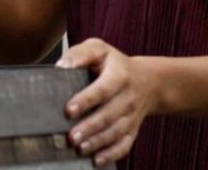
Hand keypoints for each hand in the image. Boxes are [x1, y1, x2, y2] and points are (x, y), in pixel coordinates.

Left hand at [57, 38, 157, 165]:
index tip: (69, 110)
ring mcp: (132, 116)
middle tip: (71, 137)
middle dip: (89, 128)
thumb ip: (79, 54)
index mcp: (119, 75)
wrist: (147, 80)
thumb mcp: (98, 48)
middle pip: (109, 115)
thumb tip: (61, 67)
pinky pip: (124, 145)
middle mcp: (128, 97)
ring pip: (116, 132)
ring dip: (97, 143)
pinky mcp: (132, 130)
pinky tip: (97, 161)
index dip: (86, 101)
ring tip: (79, 148)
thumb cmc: (114, 62)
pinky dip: (111, 155)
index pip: (102, 90)